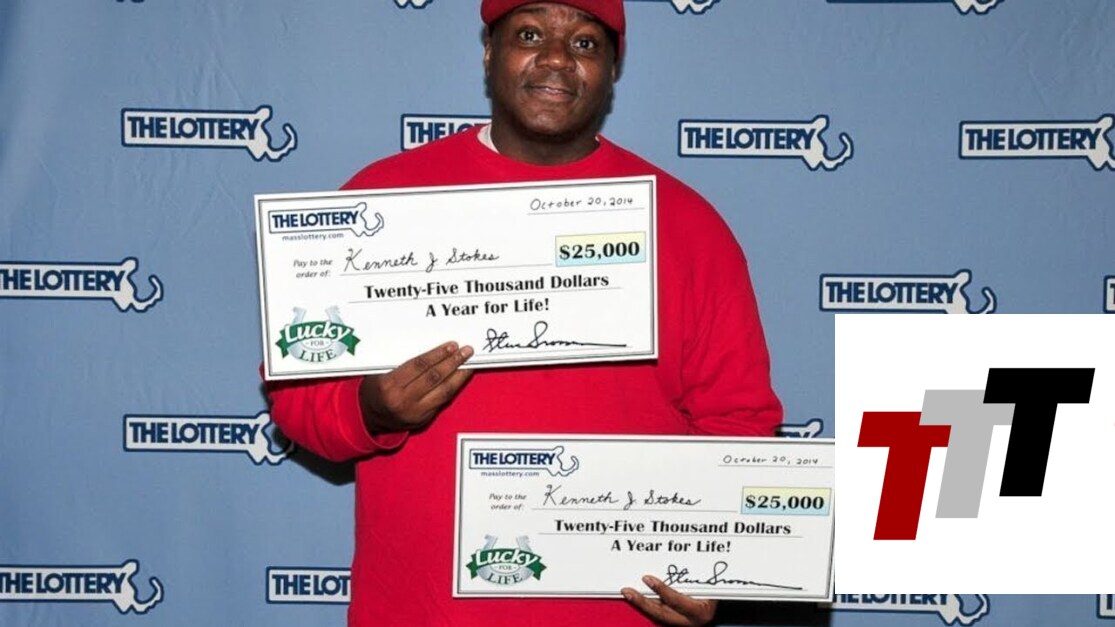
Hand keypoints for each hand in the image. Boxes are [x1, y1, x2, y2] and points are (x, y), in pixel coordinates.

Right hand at [359, 342, 473, 433]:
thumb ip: (400, 362)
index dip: (438, 354)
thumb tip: (430, 348)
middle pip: (434, 377)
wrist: (368, 417)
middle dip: (452, 362)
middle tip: (465, 351)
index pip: (419, 366)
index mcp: (389, 385)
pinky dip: (454, 387)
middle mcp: (403, 399)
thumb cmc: (374, 390)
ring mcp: (415, 411)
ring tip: (469, 363)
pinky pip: (443, 400)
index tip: (451, 345)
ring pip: (443, 391)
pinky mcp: (423, 419)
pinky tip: (461, 377)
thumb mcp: (379, 372)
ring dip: (459, 375)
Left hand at [622, 575, 717, 625]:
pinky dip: (649, 605)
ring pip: (658, 615)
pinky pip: (660, 614)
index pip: (675, 601)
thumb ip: (694, 577)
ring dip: (643, 604)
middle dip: (642, 602)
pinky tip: (640, 598)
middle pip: (661, 613)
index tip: (647, 578)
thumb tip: (673, 560)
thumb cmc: (719, 588)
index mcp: (700, 611)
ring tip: (630, 594)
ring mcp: (683, 623)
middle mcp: (691, 621)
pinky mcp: (678, 621)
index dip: (661, 590)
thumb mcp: (710, 582)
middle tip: (628, 591)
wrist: (724, 599)